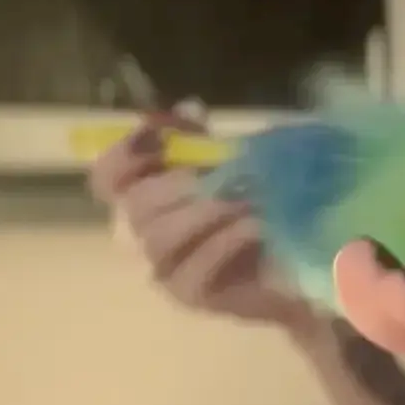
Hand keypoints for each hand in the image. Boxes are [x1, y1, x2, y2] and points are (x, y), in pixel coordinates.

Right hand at [90, 121, 315, 332]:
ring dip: (205, 213)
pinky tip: (254, 228)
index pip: (106, 177)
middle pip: (133, 208)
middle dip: (178, 184)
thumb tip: (187, 108)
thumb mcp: (229, 166)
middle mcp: (142, 235)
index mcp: (143, 197)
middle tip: (222, 174)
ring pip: (159, 240)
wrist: (298, 265)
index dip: (125, 154)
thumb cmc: (255, 210)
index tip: (160, 136)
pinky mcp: (190, 295)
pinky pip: (194, 270)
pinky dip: (224, 243)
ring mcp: (163, 269)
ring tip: (246, 200)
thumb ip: (200, 139)